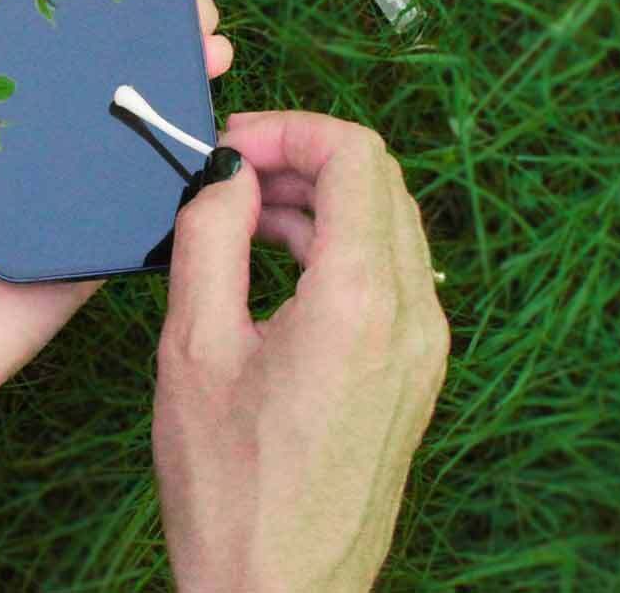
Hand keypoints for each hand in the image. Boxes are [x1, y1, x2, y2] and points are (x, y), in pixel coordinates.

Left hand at [0, 0, 233, 462]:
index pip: (40, 39)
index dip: (88, 0)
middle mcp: (21, 149)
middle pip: (97, 82)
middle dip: (150, 42)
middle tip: (196, 11)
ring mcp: (58, 201)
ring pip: (129, 138)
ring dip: (174, 99)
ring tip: (214, 58)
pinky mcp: (86, 253)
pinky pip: (142, 212)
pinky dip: (179, 181)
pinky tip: (217, 143)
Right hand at [152, 113, 448, 591]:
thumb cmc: (230, 489)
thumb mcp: (194, 349)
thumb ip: (210, 238)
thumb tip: (226, 173)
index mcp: (363, 302)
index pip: (356, 156)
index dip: (289, 129)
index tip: (229, 146)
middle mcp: (415, 317)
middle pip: (380, 182)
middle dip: (303, 157)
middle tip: (228, 173)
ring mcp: (425, 349)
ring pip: (389, 225)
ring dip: (321, 201)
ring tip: (241, 218)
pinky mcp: (417, 374)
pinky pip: (392, 276)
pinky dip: (339, 248)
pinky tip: (277, 266)